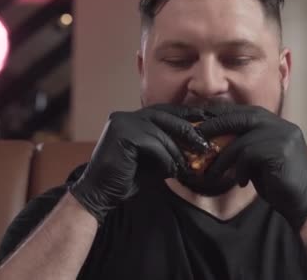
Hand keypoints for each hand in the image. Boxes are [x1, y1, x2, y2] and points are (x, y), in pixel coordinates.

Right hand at [69, 104, 209, 222]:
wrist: (100, 194)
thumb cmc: (127, 178)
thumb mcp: (154, 160)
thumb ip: (169, 149)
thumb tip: (197, 145)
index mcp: (130, 118)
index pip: (162, 112)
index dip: (185, 115)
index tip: (205, 120)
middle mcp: (124, 116)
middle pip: (164, 117)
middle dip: (187, 130)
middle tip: (204, 144)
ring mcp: (121, 123)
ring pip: (160, 132)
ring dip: (178, 150)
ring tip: (189, 165)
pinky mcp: (122, 135)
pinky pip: (153, 144)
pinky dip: (166, 158)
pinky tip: (173, 170)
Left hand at [197, 105, 306, 229]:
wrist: (304, 205)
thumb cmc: (279, 185)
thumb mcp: (260, 161)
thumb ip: (246, 146)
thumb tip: (216, 140)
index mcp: (280, 125)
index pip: (249, 112)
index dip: (226, 114)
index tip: (205, 119)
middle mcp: (283, 127)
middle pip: (244, 117)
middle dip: (218, 125)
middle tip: (198, 135)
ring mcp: (284, 137)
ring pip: (242, 141)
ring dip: (223, 158)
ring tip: (213, 173)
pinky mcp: (280, 152)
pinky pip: (248, 155)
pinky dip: (239, 170)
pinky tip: (241, 182)